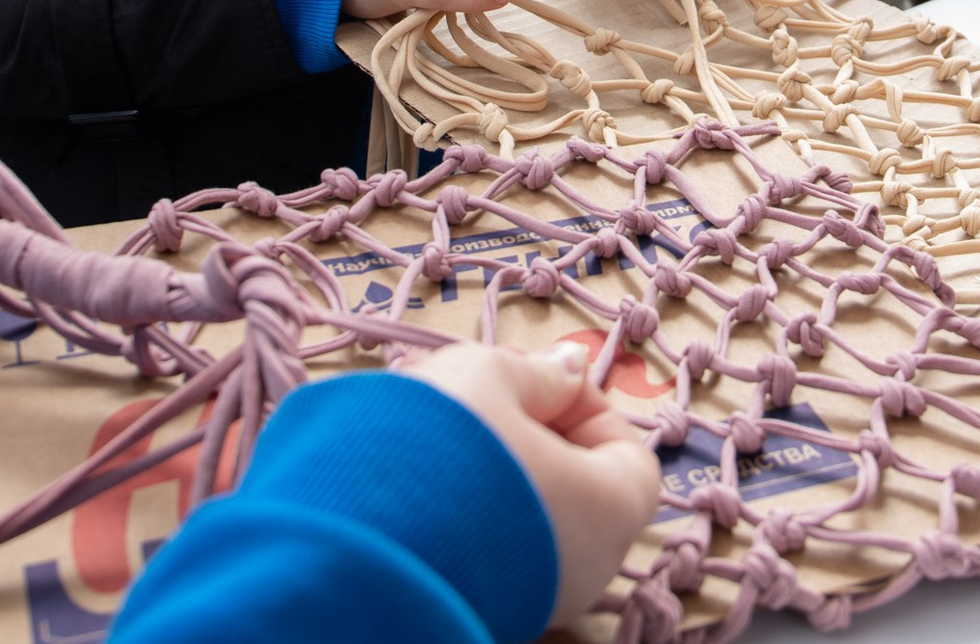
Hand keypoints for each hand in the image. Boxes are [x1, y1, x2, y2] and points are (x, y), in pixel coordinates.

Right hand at [400, 341, 659, 627]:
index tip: (530, 380)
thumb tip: (570, 367)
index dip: (580, 403)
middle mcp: (583, 571)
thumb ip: (537, 372)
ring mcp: (532, 601)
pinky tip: (413, 479)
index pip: (626, 450)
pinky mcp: (480, 611)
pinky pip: (486, 549)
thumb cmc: (443, 447)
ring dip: (487, 469)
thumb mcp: (487, 375)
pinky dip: (463, 511)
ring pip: (523, 517)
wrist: (353, 542)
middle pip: (571, 484)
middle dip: (525, 431)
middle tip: (476, 397)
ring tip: (431, 433)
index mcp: (610, 512)